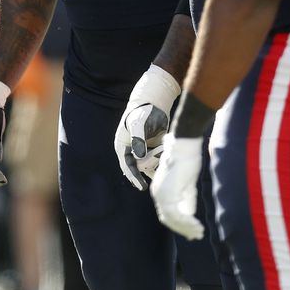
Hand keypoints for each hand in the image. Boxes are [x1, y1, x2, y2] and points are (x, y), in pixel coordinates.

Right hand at [114, 65, 180, 190]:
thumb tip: (138, 156)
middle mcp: (130, 150)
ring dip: (156, 162)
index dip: (133, 177)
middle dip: (149, 163)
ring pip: (149, 165)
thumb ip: (138, 140)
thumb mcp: (139, 124)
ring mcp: (142, 150)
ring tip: (163, 149)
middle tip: (160, 152)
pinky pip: (157, 161)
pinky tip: (167, 155)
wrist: (153, 102)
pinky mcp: (152, 149)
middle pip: (139, 166)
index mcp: (122, 145)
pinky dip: (162, 161)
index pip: (126, 165)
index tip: (141, 186)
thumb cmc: (143, 112)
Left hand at [150, 134, 204, 239]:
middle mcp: (157, 194)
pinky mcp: (167, 194)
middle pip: (168, 219)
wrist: (184, 149)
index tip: (191, 232)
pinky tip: (197, 225)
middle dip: (183, 229)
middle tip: (197, 235)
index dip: (179, 225)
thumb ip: (187, 203)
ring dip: (186, 227)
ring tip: (199, 231)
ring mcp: (160, 194)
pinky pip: (176, 214)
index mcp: (160, 191)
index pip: (167, 214)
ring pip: (172, 219)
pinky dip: (187, 222)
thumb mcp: (188, 188)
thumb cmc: (188, 163)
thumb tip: (190, 218)